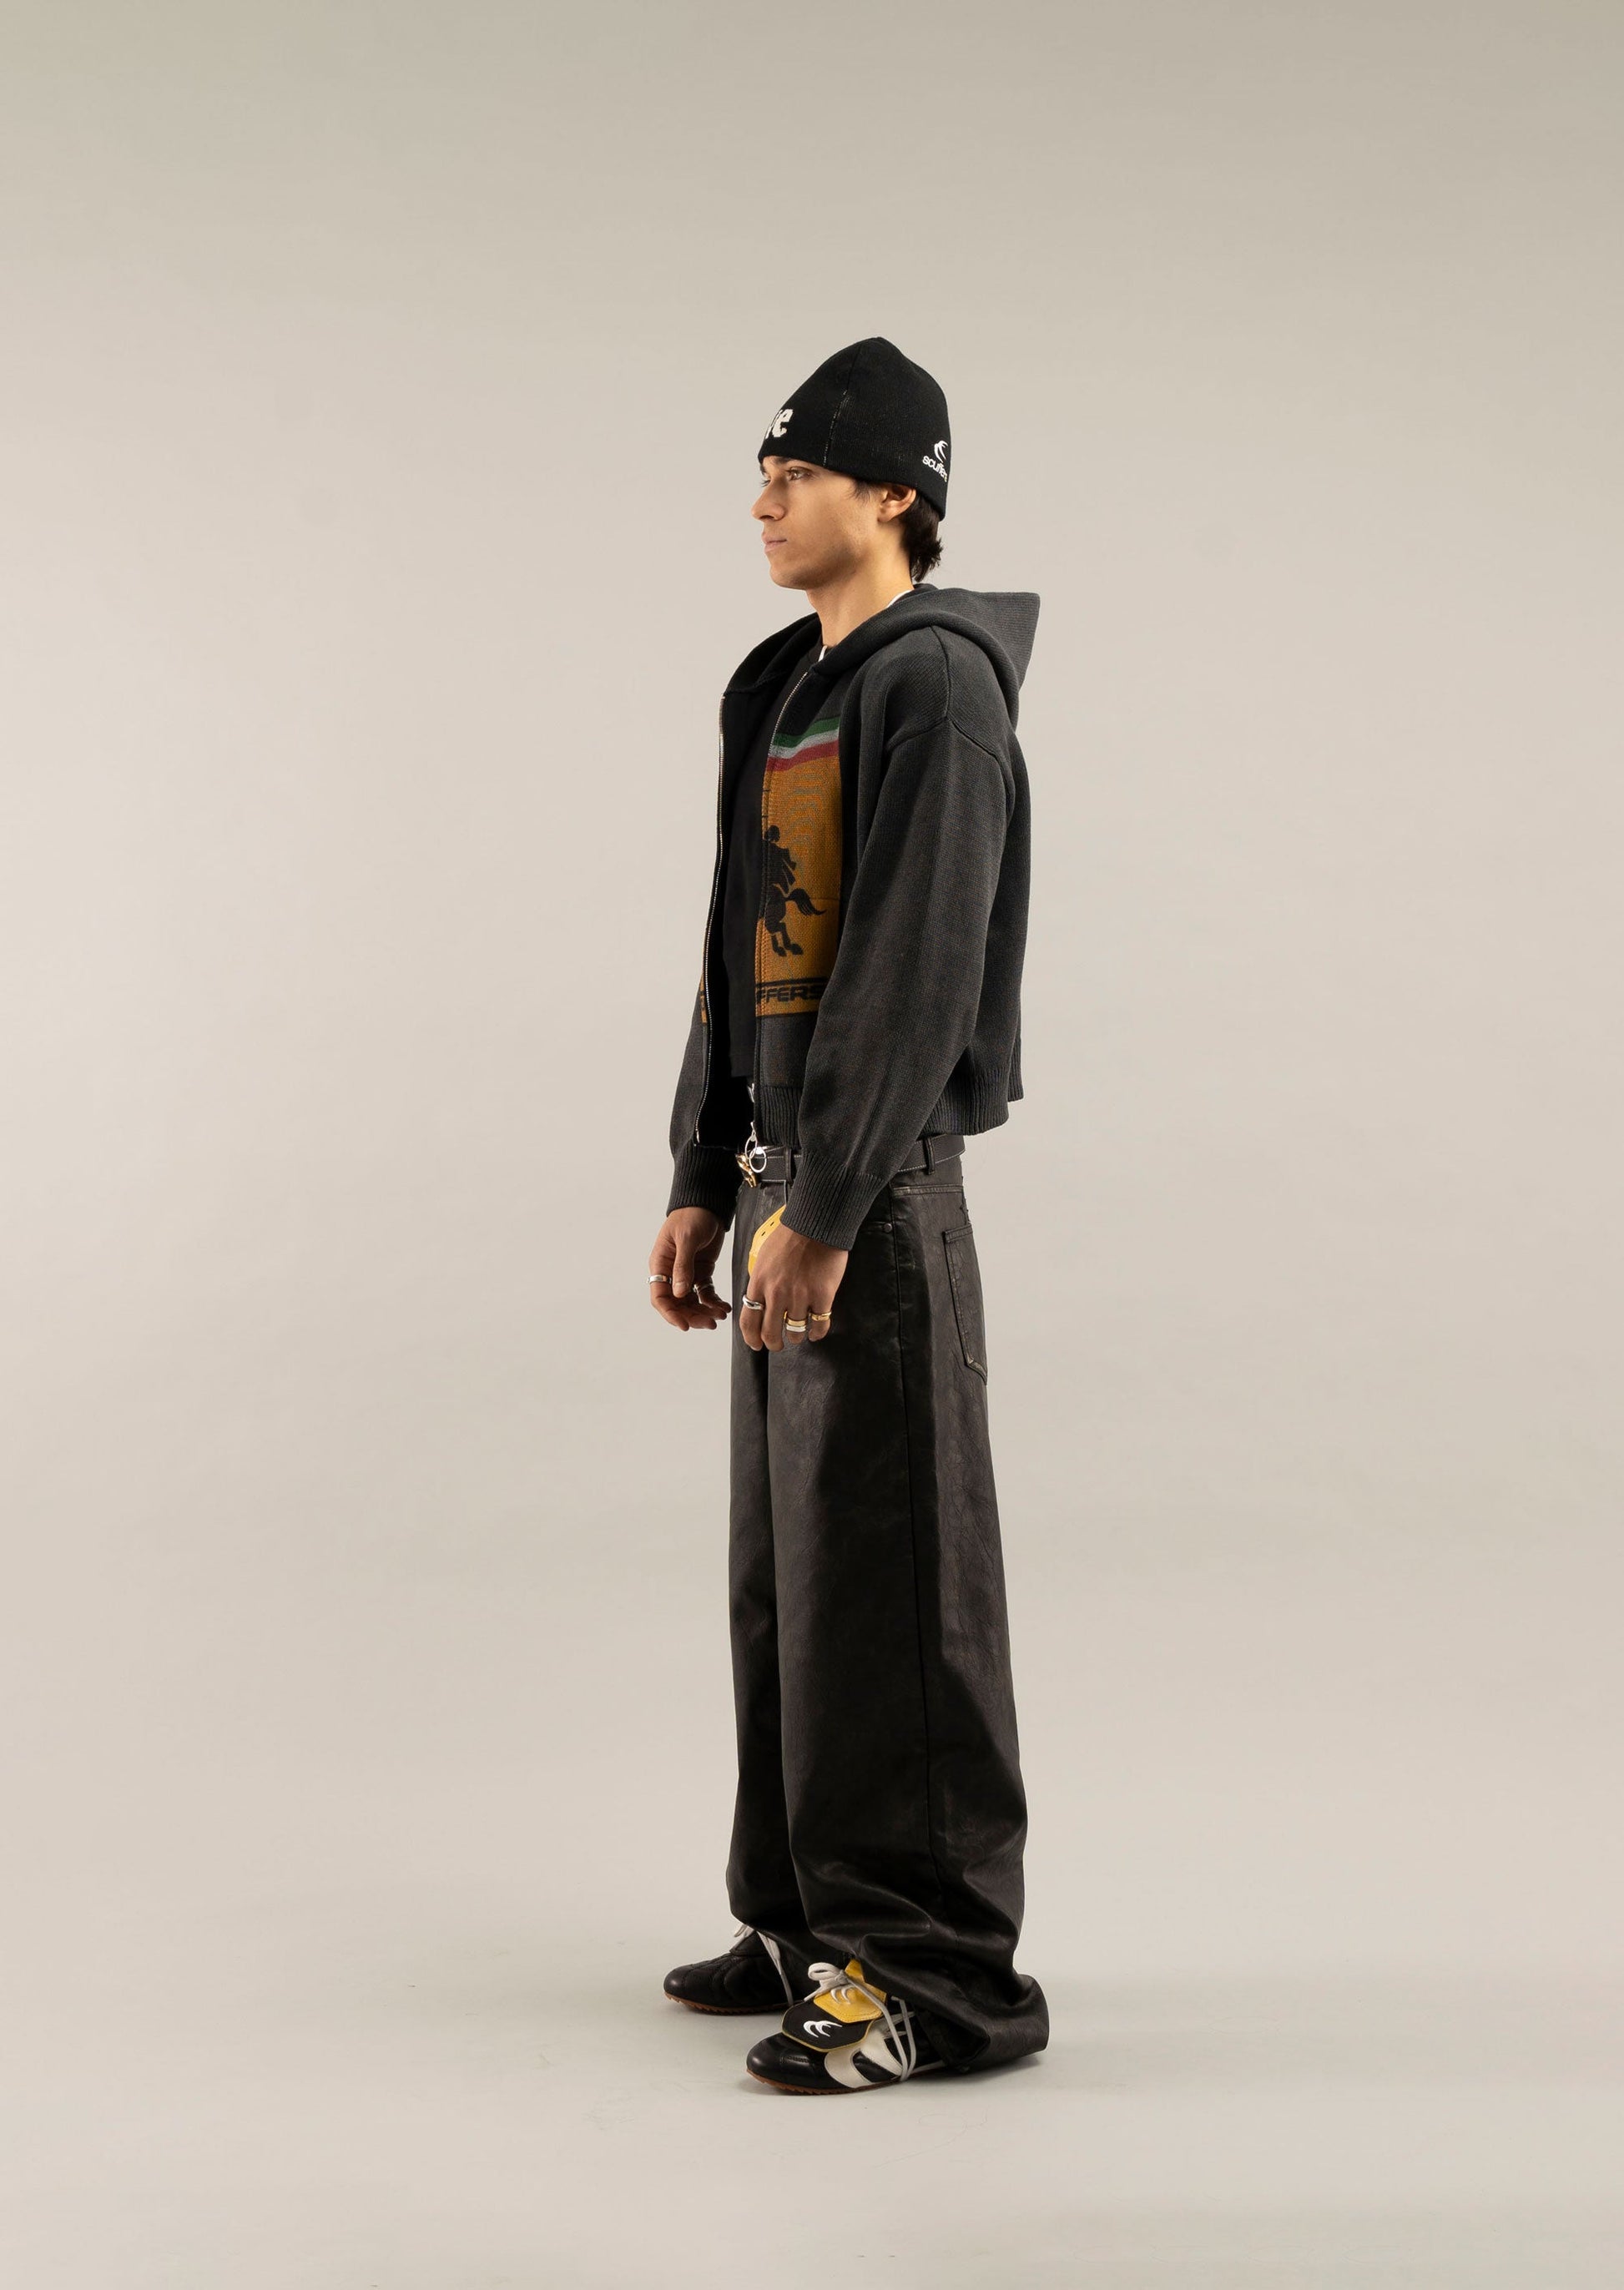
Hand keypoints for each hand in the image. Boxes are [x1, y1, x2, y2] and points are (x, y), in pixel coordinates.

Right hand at [648, 1208, 730, 1332]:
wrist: (708, 1204)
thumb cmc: (691, 1216)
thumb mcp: (687, 1239)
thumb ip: (683, 1266)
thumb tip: (679, 1294)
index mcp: (661, 1265)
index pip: (660, 1297)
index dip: (670, 1314)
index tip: (684, 1325)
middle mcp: (671, 1273)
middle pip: (677, 1304)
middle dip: (693, 1316)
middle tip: (710, 1324)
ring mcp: (687, 1274)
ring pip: (692, 1302)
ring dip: (704, 1311)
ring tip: (720, 1316)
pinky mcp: (702, 1272)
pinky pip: (705, 1293)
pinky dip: (714, 1302)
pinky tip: (724, 1307)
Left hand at [739, 1217, 846, 1352]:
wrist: (815, 1223)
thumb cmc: (790, 1236)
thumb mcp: (763, 1257)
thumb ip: (761, 1280)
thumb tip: (760, 1299)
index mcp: (759, 1283)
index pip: (749, 1321)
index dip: (751, 1338)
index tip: (756, 1344)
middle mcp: (777, 1293)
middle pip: (770, 1333)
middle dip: (773, 1344)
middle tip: (777, 1344)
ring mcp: (800, 1296)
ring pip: (795, 1331)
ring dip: (796, 1336)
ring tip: (799, 1333)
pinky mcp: (822, 1296)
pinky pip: (818, 1325)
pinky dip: (817, 1333)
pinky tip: (816, 1332)